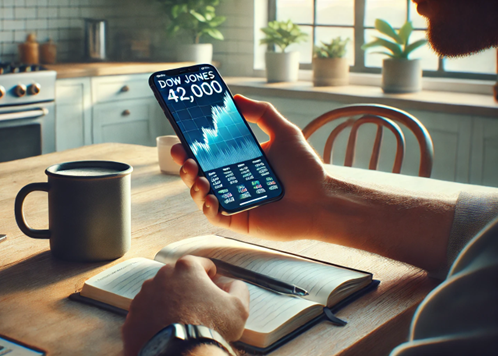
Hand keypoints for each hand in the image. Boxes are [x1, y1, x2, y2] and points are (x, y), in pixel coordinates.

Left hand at [121, 255, 249, 355]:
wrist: (180, 355)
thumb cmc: (210, 328)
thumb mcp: (238, 307)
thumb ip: (238, 288)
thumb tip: (232, 284)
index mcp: (185, 268)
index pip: (201, 264)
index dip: (211, 276)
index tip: (214, 288)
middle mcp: (160, 277)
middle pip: (177, 278)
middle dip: (187, 290)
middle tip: (199, 309)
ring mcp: (142, 297)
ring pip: (159, 296)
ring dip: (169, 304)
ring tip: (181, 323)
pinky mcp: (131, 318)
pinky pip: (145, 316)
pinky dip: (154, 322)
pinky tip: (166, 333)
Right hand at [171, 94, 328, 239]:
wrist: (322, 200)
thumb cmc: (305, 170)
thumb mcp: (284, 133)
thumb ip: (261, 112)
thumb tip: (236, 98)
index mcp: (238, 162)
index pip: (208, 154)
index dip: (191, 148)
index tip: (182, 139)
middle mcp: (232, 182)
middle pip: (199, 174)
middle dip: (186, 166)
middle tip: (186, 158)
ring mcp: (233, 202)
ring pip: (202, 195)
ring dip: (194, 185)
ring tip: (199, 177)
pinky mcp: (238, 220)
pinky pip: (214, 216)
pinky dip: (207, 207)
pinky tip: (210, 197)